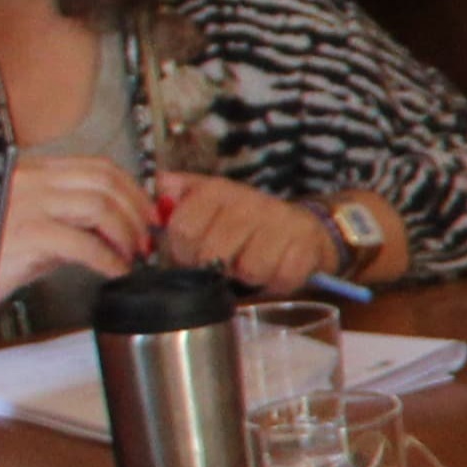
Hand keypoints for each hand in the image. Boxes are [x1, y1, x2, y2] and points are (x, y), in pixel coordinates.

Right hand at [0, 153, 152, 302]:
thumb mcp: (42, 226)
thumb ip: (78, 218)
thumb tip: (125, 223)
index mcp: (34, 171)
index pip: (98, 166)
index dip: (133, 189)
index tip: (149, 213)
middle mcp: (30, 179)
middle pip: (104, 182)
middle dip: (136, 211)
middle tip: (147, 239)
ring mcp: (27, 204)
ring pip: (99, 207)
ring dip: (126, 234)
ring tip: (132, 256)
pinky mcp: (27, 234)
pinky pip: (85, 244)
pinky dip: (110, 260)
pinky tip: (116, 272)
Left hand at [153, 172, 342, 293]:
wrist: (304, 226)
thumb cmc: (246, 220)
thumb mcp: (211, 200)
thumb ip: (180, 194)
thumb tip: (160, 184)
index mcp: (220, 191)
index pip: (184, 228)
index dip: (182, 250)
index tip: (192, 254)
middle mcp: (251, 203)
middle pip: (214, 253)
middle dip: (214, 267)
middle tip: (222, 264)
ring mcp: (282, 224)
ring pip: (250, 269)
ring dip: (248, 276)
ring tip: (250, 266)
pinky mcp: (306, 247)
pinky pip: (281, 279)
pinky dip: (276, 283)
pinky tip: (274, 271)